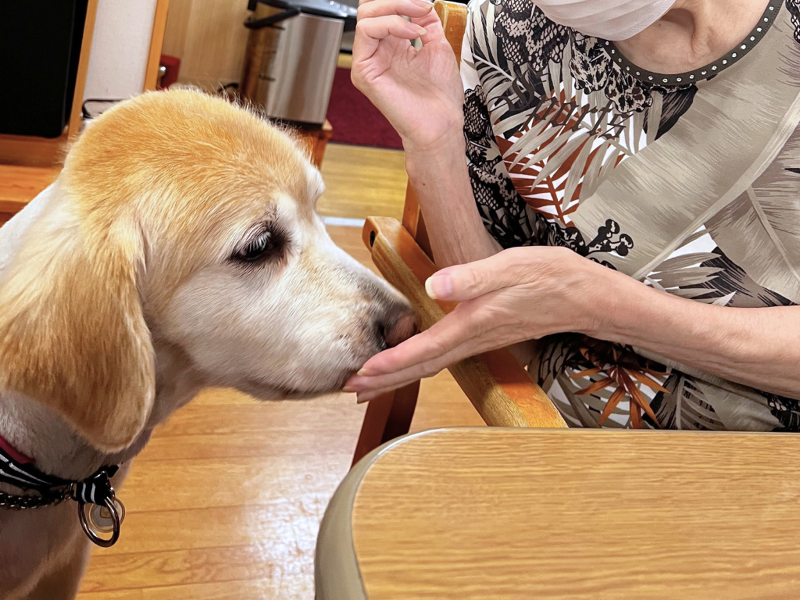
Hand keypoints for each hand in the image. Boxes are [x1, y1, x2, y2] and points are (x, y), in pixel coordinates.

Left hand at [345, 247, 619, 400]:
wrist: (585, 297)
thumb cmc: (550, 278)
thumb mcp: (511, 267)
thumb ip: (472, 278)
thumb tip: (434, 285)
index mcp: (471, 323)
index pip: (422, 350)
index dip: (389, 364)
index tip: (359, 375)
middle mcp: (472, 339)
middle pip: (421, 367)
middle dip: (384, 381)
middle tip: (349, 390)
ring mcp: (478, 340)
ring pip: (431, 365)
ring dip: (399, 377)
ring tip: (371, 385)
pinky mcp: (484, 335)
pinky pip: (443, 357)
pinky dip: (420, 364)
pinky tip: (412, 363)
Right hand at [351, 0, 464, 150]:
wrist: (440, 123)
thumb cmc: (439, 97)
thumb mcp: (437, 45)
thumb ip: (426, 21)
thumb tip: (421, 2)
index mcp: (392, 45)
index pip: (382, 9)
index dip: (397, 0)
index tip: (422, 2)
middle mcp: (378, 52)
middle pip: (370, 7)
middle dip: (397, 0)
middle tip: (421, 6)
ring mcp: (369, 61)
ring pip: (366, 14)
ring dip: (395, 8)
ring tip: (419, 18)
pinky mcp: (364, 71)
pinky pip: (367, 31)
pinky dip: (392, 24)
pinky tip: (413, 35)